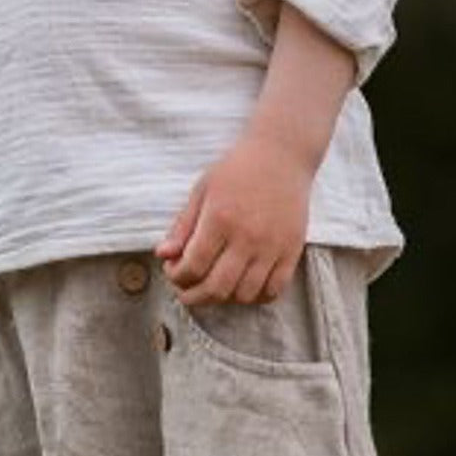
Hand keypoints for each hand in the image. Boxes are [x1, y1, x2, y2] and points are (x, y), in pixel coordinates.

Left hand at [154, 130, 313, 305]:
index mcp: (220, 219)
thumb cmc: (236, 169)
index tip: (172, 271)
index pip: (193, 266)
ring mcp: (272, 246)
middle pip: (217, 288)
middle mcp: (247, 237)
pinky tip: (242, 287)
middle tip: (186, 292)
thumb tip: (163, 255)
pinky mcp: (292, 251)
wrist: (281, 155)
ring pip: (244, 295)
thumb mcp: (201, 190)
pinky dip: (255, 297)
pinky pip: (274, 290)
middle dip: (194, 297)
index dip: (177, 276)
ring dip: (223, 299)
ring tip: (213, 288)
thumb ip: (183, 226)